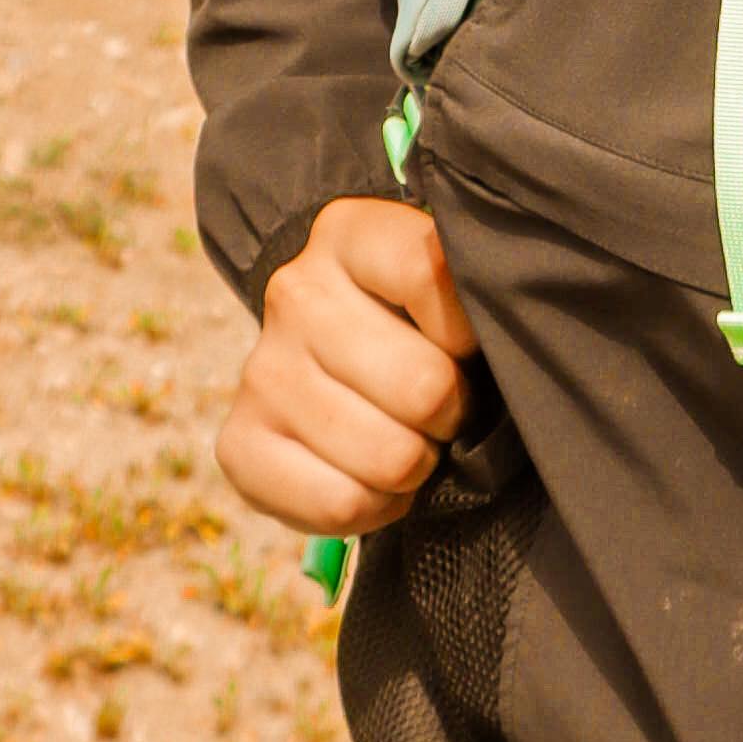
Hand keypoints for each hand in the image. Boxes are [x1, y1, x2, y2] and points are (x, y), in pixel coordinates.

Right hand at [218, 195, 481, 543]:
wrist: (329, 353)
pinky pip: (340, 507)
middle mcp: (294, 294)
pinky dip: (376, 508)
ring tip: (408, 440)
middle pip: (424, 388)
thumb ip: (473, 295)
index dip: (472, 332)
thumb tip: (504, 341)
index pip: (431, 275)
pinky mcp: (238, 445)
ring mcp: (260, 372)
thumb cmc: (413, 321)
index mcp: (349, 234)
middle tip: (441, 407)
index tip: (469, 345)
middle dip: (451, 414)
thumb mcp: (445, 283)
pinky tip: (373, 480)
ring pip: (388, 457)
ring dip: (417, 465)